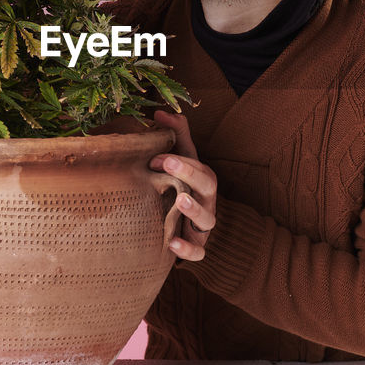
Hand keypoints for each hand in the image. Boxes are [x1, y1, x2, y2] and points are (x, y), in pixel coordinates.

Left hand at [149, 109, 215, 261]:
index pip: (200, 166)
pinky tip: (172, 244)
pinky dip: (188, 249)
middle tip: (166, 163)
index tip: (156, 156)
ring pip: (207, 220)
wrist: (182, 226)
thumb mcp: (180, 160)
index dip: (181, 160)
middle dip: (188, 173)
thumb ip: (175, 135)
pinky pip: (198, 252)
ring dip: (194, 210)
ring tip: (180, 200)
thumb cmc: (180, 187)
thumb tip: (159, 112)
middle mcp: (206, 201)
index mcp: (203, 179)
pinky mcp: (195, 246)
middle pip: (208, 187)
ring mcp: (202, 226)